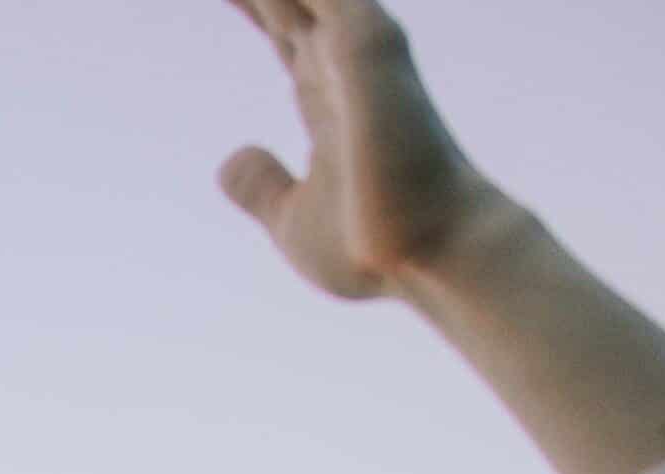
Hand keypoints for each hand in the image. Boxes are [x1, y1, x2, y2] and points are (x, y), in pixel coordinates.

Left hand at [215, 0, 511, 300]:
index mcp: (326, 95)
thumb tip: (234, 157)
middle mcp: (344, 60)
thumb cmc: (373, 246)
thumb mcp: (291, 217)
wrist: (430, 258)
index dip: (249, 1)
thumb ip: (261, 185)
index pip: (279, 27)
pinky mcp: (367, 42)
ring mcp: (358, 46)